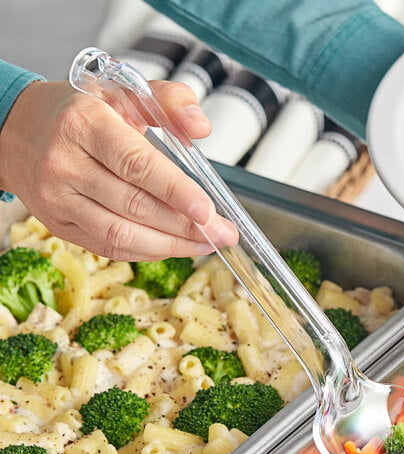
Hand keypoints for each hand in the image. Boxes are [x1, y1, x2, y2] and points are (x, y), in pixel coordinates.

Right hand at [0, 80, 237, 260]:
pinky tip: (173, 246)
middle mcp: (66, 165)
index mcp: (85, 125)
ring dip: (171, 245)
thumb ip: (169, 100)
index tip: (208, 210)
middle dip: (186, 226)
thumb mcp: (124, 91)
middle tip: (222, 233)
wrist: (17, 132)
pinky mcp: (60, 225)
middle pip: (135, 206)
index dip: (175, 191)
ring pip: (122, 235)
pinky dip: (147, 251)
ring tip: (205, 244)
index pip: (136, 164)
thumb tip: (202, 127)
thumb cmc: (79, 113)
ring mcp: (59, 200)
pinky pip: (109, 248)